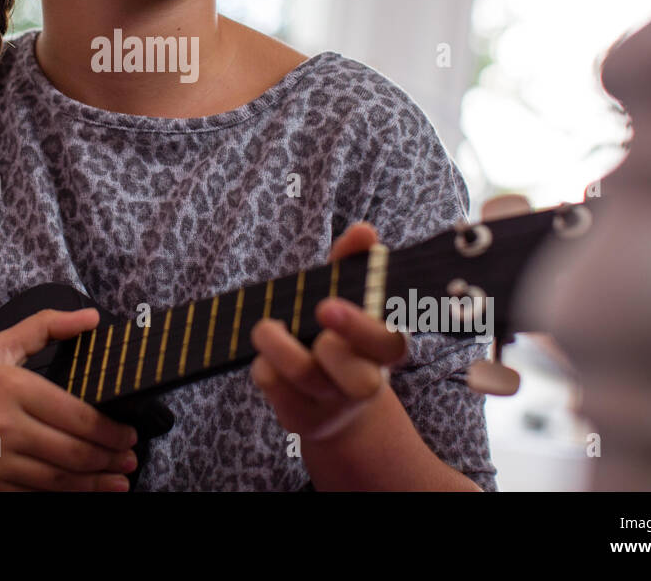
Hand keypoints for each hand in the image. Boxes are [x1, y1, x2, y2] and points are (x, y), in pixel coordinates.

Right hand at [0, 308, 140, 490]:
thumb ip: (45, 327)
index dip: (110, 429)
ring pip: (58, 480)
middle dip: (109, 457)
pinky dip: (65, 497)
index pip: (75, 414)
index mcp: (12, 387)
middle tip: (129, 456)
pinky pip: (35, 496)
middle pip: (72, 450)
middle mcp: (4, 426)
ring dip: (96, 482)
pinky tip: (86, 493)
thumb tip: (90, 317)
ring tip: (120, 479)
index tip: (129, 431)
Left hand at [249, 221, 406, 442]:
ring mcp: (333, 404)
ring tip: (265, 327)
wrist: (334, 399)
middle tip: (308, 318)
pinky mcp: (302, 418)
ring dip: (280, 348)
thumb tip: (364, 232)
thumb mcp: (349, 296)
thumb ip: (355, 262)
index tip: (327, 305)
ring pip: (308, 380)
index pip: (386, 344)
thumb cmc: (342, 333)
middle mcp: (366, 382)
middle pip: (359, 381)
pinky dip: (265, 366)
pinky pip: (278, 390)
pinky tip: (264, 353)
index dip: (359, 328)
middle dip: (332, 352)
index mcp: (385, 348)